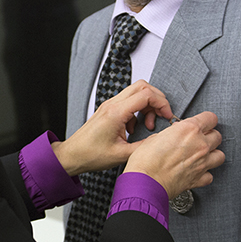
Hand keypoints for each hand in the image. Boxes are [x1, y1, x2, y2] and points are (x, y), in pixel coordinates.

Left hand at [52, 80, 172, 175]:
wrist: (73, 155)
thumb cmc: (91, 154)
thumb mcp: (122, 155)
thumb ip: (144, 146)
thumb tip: (160, 139)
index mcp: (116, 113)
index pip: (146, 94)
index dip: (162, 103)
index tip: (167, 115)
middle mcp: (112, 104)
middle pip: (142, 86)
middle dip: (157, 99)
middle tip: (161, 116)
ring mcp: (109, 105)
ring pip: (135, 92)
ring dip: (147, 105)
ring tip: (148, 125)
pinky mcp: (108, 110)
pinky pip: (128, 101)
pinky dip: (138, 110)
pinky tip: (135, 128)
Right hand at [124, 111, 224, 196]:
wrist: (145, 183)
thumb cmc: (145, 161)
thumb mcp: (155, 137)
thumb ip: (170, 134)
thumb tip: (173, 136)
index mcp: (189, 129)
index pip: (210, 118)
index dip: (206, 120)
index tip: (203, 122)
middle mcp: (199, 145)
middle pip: (217, 136)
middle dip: (210, 136)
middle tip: (200, 137)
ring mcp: (202, 163)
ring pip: (220, 155)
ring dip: (213, 154)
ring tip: (203, 154)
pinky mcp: (199, 179)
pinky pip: (210, 175)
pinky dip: (205, 173)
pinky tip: (197, 171)